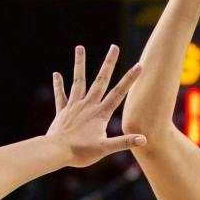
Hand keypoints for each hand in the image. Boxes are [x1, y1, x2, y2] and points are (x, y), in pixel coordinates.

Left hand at [45, 45, 146, 166]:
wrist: (55, 151)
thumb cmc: (81, 152)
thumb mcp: (105, 149)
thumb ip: (124, 142)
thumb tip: (144, 140)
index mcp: (100, 113)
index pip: (118, 93)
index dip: (130, 79)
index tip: (139, 65)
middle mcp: (88, 105)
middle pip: (100, 80)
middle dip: (109, 63)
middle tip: (114, 47)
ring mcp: (74, 106)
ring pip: (78, 81)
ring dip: (80, 64)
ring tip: (80, 47)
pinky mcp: (62, 111)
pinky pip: (60, 95)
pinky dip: (58, 85)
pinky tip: (56, 74)